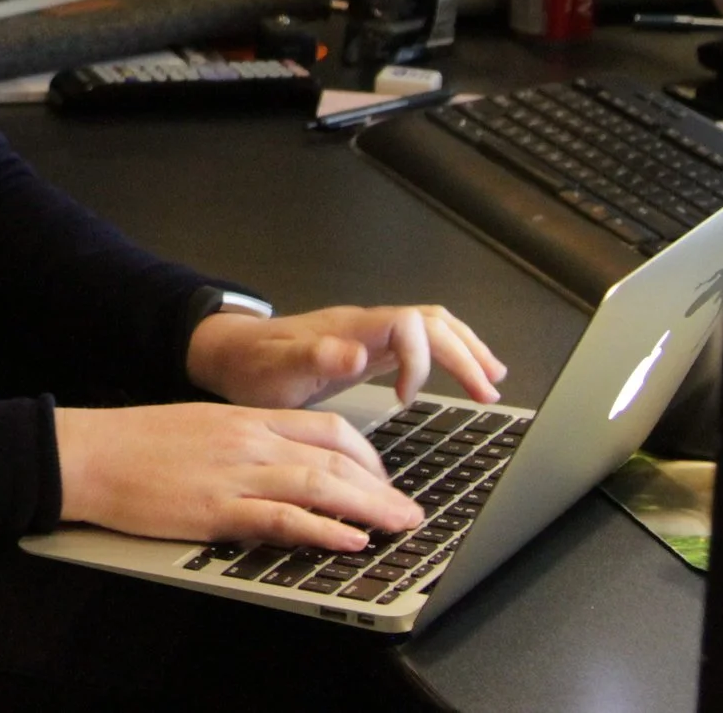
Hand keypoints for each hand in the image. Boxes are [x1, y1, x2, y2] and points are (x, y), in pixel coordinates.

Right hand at [54, 402, 419, 553]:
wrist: (88, 451)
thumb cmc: (135, 443)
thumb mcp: (199, 428)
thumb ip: (243, 442)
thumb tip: (281, 465)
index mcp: (245, 418)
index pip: (327, 428)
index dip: (368, 454)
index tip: (384, 479)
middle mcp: (249, 440)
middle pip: (336, 456)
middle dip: (383, 486)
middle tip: (411, 512)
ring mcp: (235, 473)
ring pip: (321, 484)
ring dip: (370, 508)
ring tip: (400, 527)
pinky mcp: (217, 509)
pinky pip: (283, 518)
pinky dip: (323, 531)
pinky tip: (349, 541)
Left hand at [186, 304, 506, 410]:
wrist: (229, 355)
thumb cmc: (251, 366)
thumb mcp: (275, 371)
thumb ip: (313, 358)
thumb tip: (355, 354)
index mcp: (348, 330)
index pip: (408, 325)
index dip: (420, 360)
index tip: (407, 400)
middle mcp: (364, 326)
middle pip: (431, 323)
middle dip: (464, 354)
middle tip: (488, 393)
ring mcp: (369, 334)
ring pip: (431, 326)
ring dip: (465, 349)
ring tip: (492, 380)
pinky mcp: (369, 348)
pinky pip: (421, 341)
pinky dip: (450, 353)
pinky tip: (466, 372)